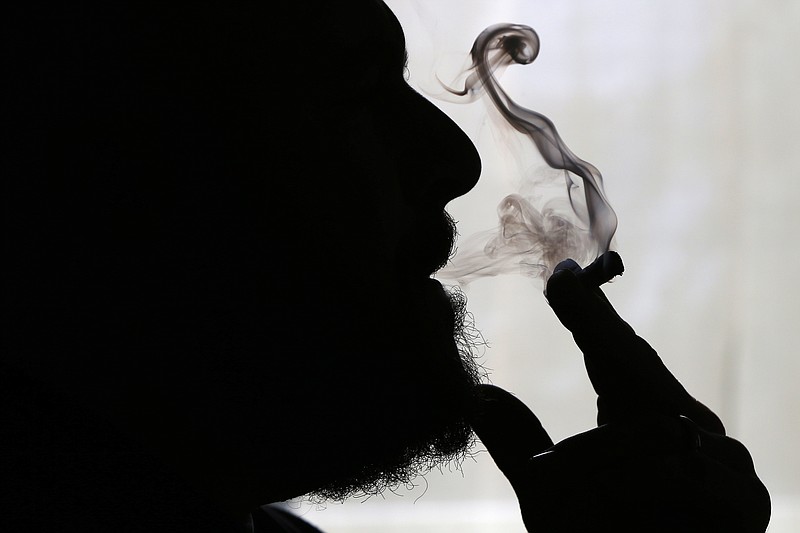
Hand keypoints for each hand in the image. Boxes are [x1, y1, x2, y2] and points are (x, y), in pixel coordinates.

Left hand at [470, 254, 770, 531]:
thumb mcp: (545, 490)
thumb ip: (517, 441)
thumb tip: (476, 392)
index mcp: (646, 417)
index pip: (616, 355)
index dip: (588, 315)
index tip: (561, 275)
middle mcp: (688, 428)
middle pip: (637, 366)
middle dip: (595, 326)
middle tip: (562, 280)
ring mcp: (721, 460)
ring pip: (650, 427)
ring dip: (595, 452)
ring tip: (557, 467)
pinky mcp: (738, 498)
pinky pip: (675, 474)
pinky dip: (633, 484)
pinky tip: (612, 491)